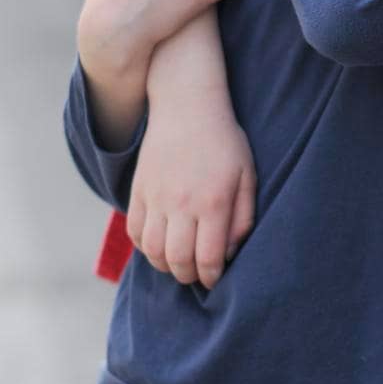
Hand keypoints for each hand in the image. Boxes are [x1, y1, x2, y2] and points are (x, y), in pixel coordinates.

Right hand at [126, 101, 256, 288]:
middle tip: (196, 273)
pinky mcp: (139, 190)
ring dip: (165, 265)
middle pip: (178, 260)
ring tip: (178, 262)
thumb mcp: (247, 175)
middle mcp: (182, 203)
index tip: (215, 278)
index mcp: (213, 201)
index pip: (209, 258)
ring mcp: (156, 197)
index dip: (212, 276)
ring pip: (153, 251)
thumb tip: (230, 252)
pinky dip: (144, 247)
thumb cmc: (224, 141)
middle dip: (188, 275)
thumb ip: (243, 217)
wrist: (187, 105)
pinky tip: (158, 244)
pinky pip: (134, 231)